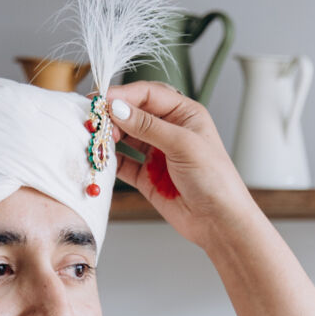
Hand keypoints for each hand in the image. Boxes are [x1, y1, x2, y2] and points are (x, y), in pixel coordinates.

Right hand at [106, 82, 257, 248]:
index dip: (123, 95)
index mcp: (184, 114)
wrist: (219, 221)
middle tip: (94, 120)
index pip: (148, 94)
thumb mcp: (183, 144)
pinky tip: (101, 158)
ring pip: (125, 137)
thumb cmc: (215, 179)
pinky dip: (110, 160)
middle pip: (133, 113)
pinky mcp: (146, 177)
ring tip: (96, 138)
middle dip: (113, 115)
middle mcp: (169, 130)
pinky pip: (123, 163)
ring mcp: (156, 154)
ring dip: (109, 136)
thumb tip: (118, 108)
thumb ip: (148, 126)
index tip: (102, 100)